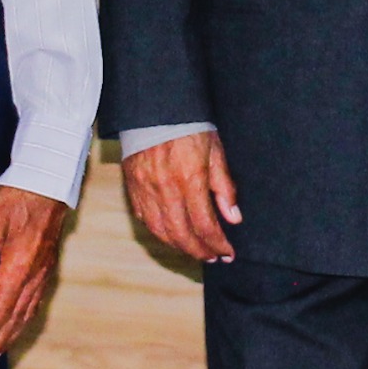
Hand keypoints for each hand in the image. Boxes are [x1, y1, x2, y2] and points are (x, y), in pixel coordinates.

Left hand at [0, 186, 67, 368]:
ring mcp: (41, 277)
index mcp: (17, 269)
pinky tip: (11, 332)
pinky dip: (19, 326)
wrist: (45, 186)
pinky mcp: (44, 272)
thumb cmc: (14, 201)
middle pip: (12, 323)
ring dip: (4, 342)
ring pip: (23, 319)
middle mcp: (32, 279)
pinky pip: (31, 308)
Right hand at [123, 130, 242, 262]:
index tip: (228, 253)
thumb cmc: (189, 128)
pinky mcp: (133, 189)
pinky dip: (161, 234)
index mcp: (190, 180)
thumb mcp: (215, 152)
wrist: (155, 110)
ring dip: (181, 247)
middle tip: (214, 257)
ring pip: (162, 233)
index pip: (205, 226)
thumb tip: (234, 218)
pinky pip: (146, 221)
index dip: (218, 244)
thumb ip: (224, 187)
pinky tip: (173, 236)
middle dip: (200, 252)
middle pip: (182, 236)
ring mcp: (146, 191)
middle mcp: (166, 190)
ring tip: (196, 251)